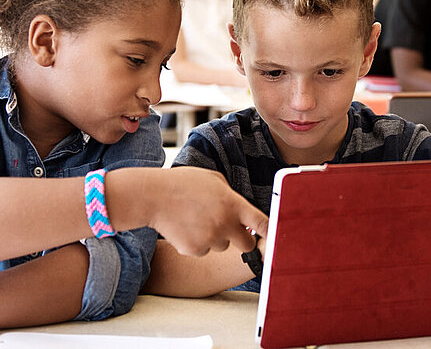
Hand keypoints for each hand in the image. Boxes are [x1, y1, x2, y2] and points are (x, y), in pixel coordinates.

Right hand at [148, 167, 268, 256]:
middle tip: (229, 229)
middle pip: (246, 244)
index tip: (276, 237)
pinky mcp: (195, 250)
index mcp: (233, 204)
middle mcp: (226, 224)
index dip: (272, 232)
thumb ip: (231, 195)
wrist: (153, 196)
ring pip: (221, 246)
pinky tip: (185, 228)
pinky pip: (203, 251)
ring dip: (215, 238)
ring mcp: (210, 239)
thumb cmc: (183, 183)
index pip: (262, 223)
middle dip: (242, 239)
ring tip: (196, 220)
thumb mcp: (213, 179)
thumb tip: (239, 209)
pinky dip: (196, 244)